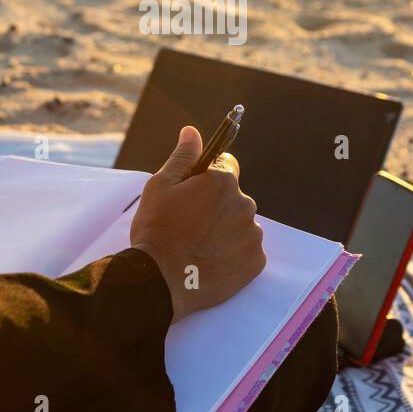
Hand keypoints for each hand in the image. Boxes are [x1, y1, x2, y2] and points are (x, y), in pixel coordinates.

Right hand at [131, 125, 265, 321]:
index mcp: (223, 181)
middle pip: (233, 198)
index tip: (193, 195)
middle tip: (190, 226)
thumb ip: (183, 157)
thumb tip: (192, 131)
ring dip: (226, 231)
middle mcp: (245, 204)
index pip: (226, 167)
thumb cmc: (157, 229)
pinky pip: (247, 251)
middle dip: (216, 207)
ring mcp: (252, 234)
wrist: (160, 280)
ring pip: (240, 225)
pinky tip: (210, 261)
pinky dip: (233, 255)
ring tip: (199, 247)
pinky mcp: (256, 262)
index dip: (207, 179)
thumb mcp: (161, 186)